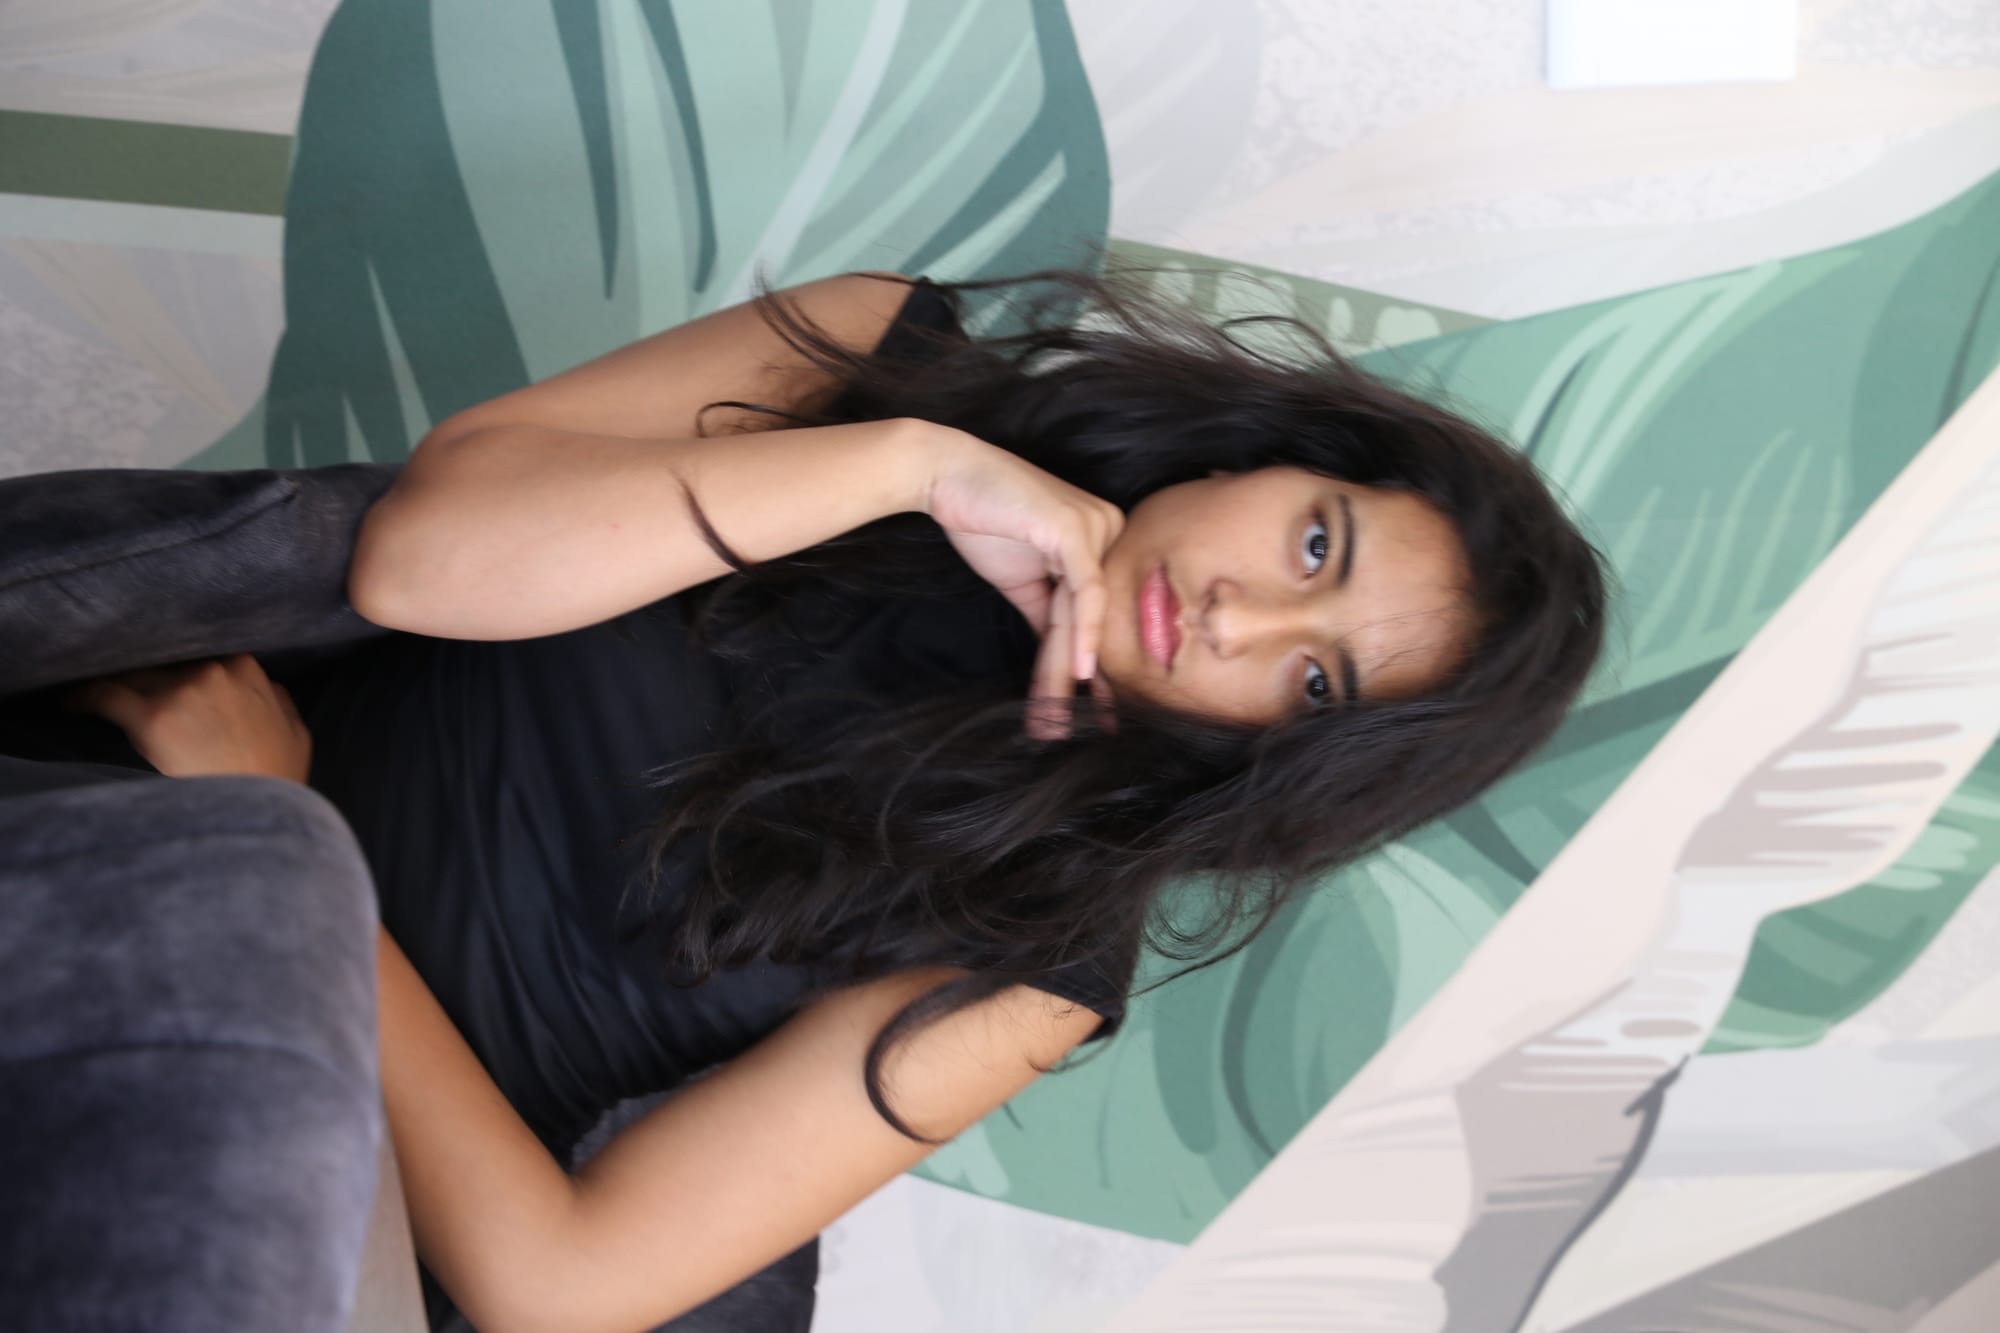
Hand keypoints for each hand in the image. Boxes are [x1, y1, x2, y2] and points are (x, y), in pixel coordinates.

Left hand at [61, 653, 313, 782]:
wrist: (260, 815)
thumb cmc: (277, 780)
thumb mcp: (295, 732)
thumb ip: (275, 701)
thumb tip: (263, 690)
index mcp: (245, 669)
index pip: (194, 656)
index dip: (172, 670)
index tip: (157, 681)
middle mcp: (212, 671)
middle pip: (159, 664)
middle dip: (141, 678)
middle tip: (123, 694)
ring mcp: (182, 692)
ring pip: (130, 676)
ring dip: (113, 688)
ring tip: (90, 699)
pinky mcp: (153, 717)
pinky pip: (103, 695)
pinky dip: (83, 698)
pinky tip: (71, 705)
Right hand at [919, 431, 1124, 738]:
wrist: (945, 476)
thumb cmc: (982, 518)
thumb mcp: (1021, 580)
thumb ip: (1048, 616)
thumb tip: (1064, 663)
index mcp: (1101, 540)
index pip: (1096, 612)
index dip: (1094, 664)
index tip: (1096, 711)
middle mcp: (1109, 530)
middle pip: (1094, 617)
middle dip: (1086, 678)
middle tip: (1089, 727)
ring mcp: (1097, 526)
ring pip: (1088, 613)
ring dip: (1072, 668)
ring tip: (1066, 715)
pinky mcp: (1076, 528)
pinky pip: (1085, 591)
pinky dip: (1083, 633)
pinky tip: (1080, 672)